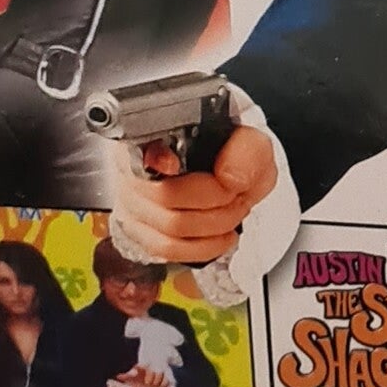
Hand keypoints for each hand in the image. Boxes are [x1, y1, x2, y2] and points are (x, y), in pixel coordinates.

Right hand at [108, 120, 277, 267]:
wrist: (233, 178)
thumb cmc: (233, 157)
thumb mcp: (251, 144)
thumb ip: (245, 152)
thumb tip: (228, 177)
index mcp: (158, 136)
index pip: (142, 148)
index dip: (156, 159)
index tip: (174, 165)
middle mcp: (136, 168)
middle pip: (164, 196)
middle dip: (214, 200)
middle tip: (235, 194)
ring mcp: (135, 203)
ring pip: (169, 228)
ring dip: (213, 225)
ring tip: (230, 211)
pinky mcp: (143, 233)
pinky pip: (168, 250)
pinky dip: (203, 246)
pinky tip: (219, 234)